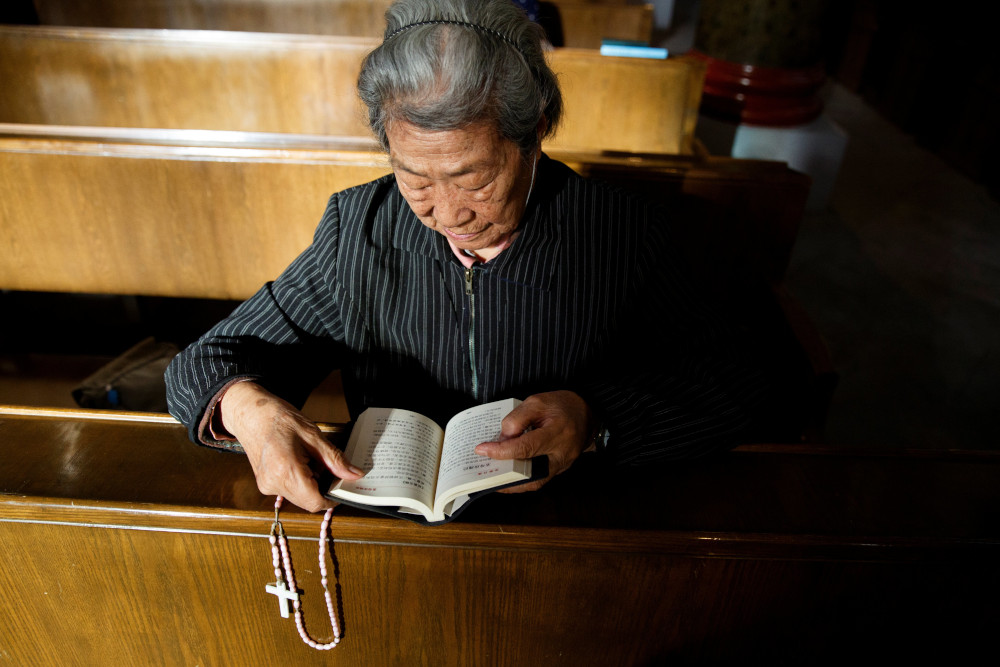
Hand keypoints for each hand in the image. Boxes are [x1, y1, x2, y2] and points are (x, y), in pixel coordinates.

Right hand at [219, 381, 363, 511]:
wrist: (249, 413)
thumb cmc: (276, 418)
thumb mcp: (312, 435)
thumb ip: (334, 459)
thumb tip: (353, 474)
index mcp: (286, 471)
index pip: (315, 502)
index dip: (332, 497)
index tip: (342, 486)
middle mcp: (273, 483)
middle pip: (308, 501)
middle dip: (322, 487)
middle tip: (326, 465)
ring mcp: (267, 485)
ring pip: (299, 496)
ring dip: (311, 483)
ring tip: (309, 458)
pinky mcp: (264, 483)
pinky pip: (289, 490)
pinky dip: (299, 480)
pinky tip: (299, 461)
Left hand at [474, 390, 592, 492]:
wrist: (586, 413)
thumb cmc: (561, 405)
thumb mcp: (537, 402)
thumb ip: (518, 419)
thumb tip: (502, 439)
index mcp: (558, 433)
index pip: (526, 447)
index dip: (501, 451)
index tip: (481, 450)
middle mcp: (561, 455)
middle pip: (529, 474)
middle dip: (503, 475)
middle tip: (482, 471)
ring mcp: (561, 466)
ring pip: (533, 484)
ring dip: (510, 483)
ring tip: (490, 477)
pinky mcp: (558, 470)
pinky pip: (537, 480)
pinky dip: (519, 481)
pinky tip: (505, 475)